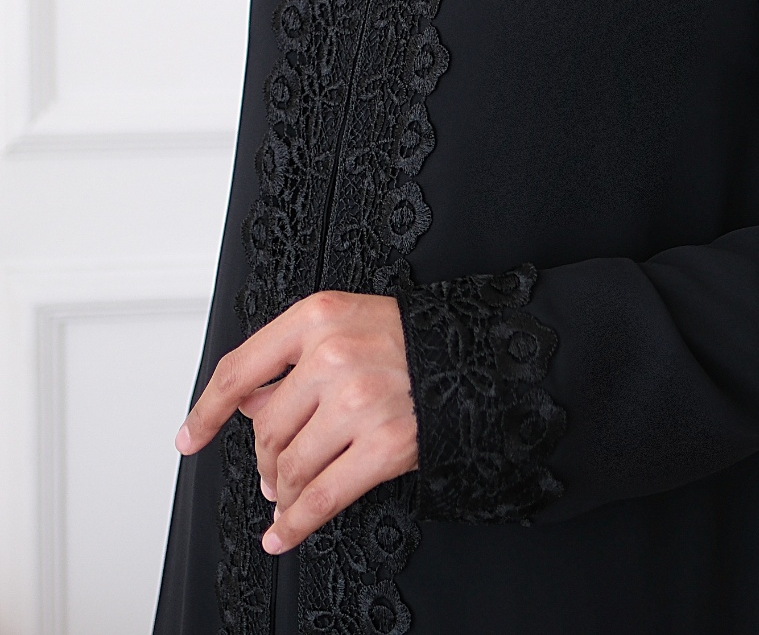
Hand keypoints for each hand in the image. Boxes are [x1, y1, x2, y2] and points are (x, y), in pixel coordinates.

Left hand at [174, 290, 417, 554]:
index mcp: (318, 318)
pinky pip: (322, 496)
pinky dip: (296, 523)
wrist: (475, 353)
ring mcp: (359, 401)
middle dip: (264, 460)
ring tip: (289, 494)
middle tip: (273, 473)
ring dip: (283, 490)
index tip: (191, 437)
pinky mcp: (386, 443)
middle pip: (266, 429)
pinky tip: (285, 531)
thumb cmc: (410, 337)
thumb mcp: (347, 322)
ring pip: (291, 466)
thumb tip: (244, 402)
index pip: (240, 369)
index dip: (207, 410)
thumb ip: (291, 357)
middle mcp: (334, 356)